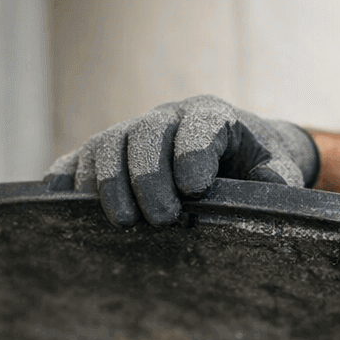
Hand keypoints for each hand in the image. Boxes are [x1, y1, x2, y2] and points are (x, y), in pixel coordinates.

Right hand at [44, 95, 319, 226]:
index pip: (200, 126)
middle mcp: (168, 117)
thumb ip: (277, 179)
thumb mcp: (277, 169)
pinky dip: (65, 177)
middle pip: (145, 134)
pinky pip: (76, 156)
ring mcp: (133, 132)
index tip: (196, 189)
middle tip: (162, 220)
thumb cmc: (257, 163)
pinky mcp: (108, 153)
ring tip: (123, 222)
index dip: (193, 153)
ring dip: (107, 182)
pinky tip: (61, 203)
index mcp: (213, 116)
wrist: (236, 152)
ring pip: (107, 143)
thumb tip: (272, 190)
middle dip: (148, 177)